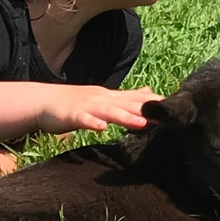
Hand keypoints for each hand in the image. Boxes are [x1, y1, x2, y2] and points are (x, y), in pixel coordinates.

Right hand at [36, 86, 162, 133]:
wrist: (44, 101)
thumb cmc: (76, 103)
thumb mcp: (104, 98)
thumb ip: (126, 97)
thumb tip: (149, 91)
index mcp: (110, 97)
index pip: (136, 99)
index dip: (155, 102)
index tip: (176, 107)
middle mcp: (101, 99)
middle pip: (126, 104)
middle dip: (146, 110)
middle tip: (166, 115)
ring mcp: (87, 106)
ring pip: (108, 112)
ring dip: (124, 117)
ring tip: (141, 123)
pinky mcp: (72, 116)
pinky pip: (83, 120)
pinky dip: (92, 123)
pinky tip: (101, 128)